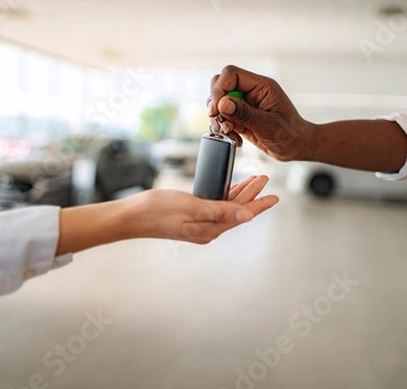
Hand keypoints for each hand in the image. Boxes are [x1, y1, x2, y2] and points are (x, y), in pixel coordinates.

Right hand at [57, 175, 278, 253]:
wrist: (131, 217)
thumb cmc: (158, 211)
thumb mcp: (192, 206)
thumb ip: (220, 211)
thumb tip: (247, 215)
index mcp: (210, 228)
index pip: (242, 215)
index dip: (260, 204)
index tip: (275, 197)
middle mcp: (208, 228)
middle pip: (237, 210)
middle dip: (252, 194)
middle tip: (263, 178)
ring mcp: (199, 224)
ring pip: (227, 207)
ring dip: (240, 193)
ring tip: (252, 180)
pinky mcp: (191, 217)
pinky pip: (215, 206)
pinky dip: (225, 195)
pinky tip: (228, 187)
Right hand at [207, 65, 314, 161]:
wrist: (295, 147)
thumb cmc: (290, 134)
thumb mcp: (268, 125)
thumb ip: (245, 113)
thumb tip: (222, 104)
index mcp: (261, 86)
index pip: (232, 74)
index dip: (220, 88)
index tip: (217, 108)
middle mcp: (251, 92)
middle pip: (221, 85)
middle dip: (215, 103)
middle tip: (220, 120)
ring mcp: (244, 104)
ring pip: (218, 103)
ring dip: (218, 119)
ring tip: (229, 133)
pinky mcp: (240, 117)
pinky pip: (222, 118)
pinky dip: (223, 129)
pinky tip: (234, 138)